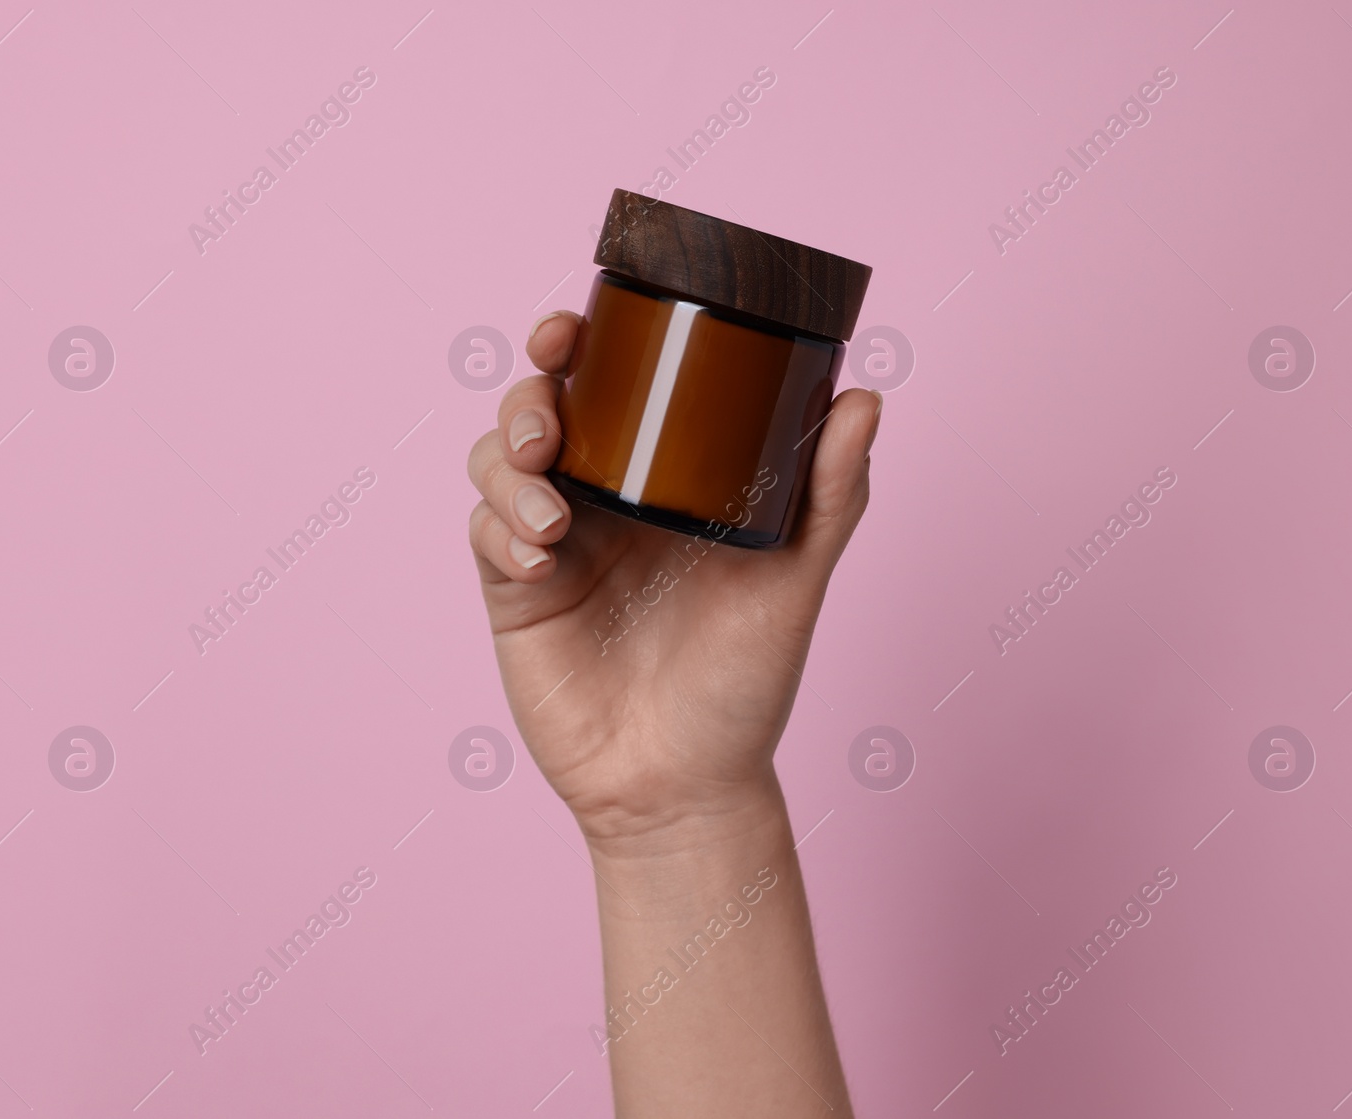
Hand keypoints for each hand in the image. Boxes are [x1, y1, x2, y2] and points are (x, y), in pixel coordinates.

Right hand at [467, 310, 881, 846]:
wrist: (687, 786)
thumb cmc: (745, 683)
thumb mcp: (796, 580)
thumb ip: (829, 493)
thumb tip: (865, 395)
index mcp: (661, 477)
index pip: (609, 388)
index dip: (577, 346)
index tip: (572, 330)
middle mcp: (602, 498)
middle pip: (538, 410)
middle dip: (528, 398)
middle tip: (551, 426)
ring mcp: (554, 544)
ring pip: (496, 464)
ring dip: (508, 469)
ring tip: (553, 519)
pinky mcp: (516, 594)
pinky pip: (486, 535)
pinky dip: (503, 531)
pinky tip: (543, 561)